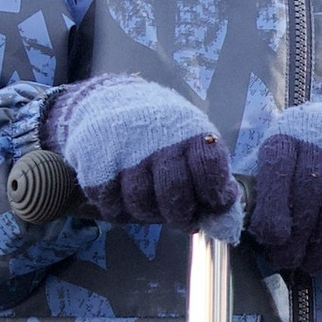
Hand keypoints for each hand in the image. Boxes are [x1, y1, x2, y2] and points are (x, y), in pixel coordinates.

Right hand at [42, 77, 234, 230]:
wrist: (103, 100)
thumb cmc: (159, 129)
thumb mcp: (190, 137)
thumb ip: (210, 175)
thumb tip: (226, 221)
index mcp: (187, 129)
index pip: (210, 168)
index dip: (215, 195)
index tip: (213, 204)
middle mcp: (156, 139)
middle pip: (174, 195)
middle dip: (181, 215)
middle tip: (183, 218)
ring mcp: (123, 153)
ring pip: (141, 205)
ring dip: (149, 214)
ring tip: (152, 203)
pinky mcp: (95, 167)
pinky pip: (112, 208)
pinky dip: (121, 211)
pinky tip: (125, 197)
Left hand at [249, 99, 321, 279]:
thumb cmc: (311, 153)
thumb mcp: (282, 156)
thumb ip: (257, 185)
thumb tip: (224, 222)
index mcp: (288, 134)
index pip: (278, 165)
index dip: (273, 202)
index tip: (270, 237)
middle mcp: (321, 137)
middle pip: (309, 190)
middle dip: (298, 234)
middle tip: (287, 262)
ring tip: (313, 265)